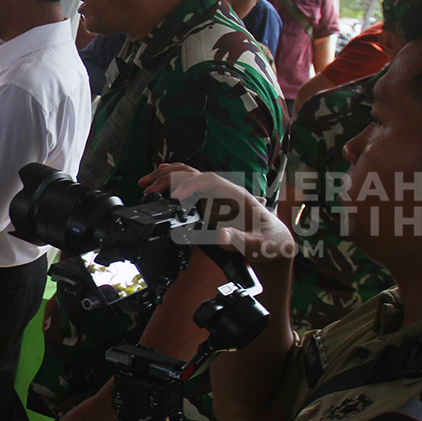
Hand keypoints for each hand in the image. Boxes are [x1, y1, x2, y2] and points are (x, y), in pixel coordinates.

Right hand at [139, 164, 294, 264]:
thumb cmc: (270, 243)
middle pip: (194, 174)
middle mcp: (224, 192)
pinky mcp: (210, 204)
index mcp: (237, 196)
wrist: (275, 244)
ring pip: (189, 177)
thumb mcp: (259, 246)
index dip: (189, 184)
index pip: (209, 180)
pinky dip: (172, 185)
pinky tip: (159, 187)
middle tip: (148, 188)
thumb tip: (219, 236)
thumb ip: (241, 241)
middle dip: (170, 177)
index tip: (173, 197)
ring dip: (167, 178)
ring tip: (146, 184)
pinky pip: (189, 188)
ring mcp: (216, 196)